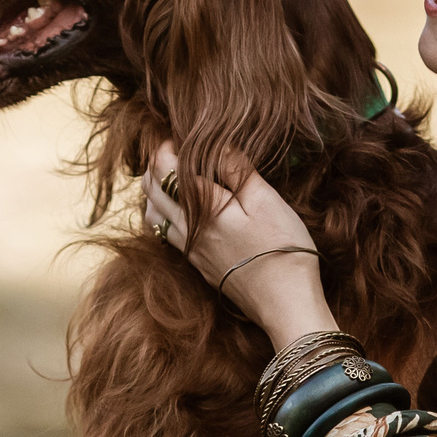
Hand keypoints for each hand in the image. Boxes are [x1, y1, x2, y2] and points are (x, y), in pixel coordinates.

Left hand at [141, 141, 338, 348]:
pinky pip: (166, 233)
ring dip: (154, 190)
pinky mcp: (197, 264)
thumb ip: (237, 170)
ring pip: (153, 214)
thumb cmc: (283, 248)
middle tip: (172, 149)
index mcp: (203, 208)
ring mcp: (189, 250)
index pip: (165, 169)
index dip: (165, 146)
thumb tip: (215, 143)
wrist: (284, 302)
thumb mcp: (266, 200)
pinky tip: (179, 209)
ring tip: (172, 175)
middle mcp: (187, 229)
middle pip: (152, 190)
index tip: (177, 134)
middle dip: (155, 164)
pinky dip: (162, 213)